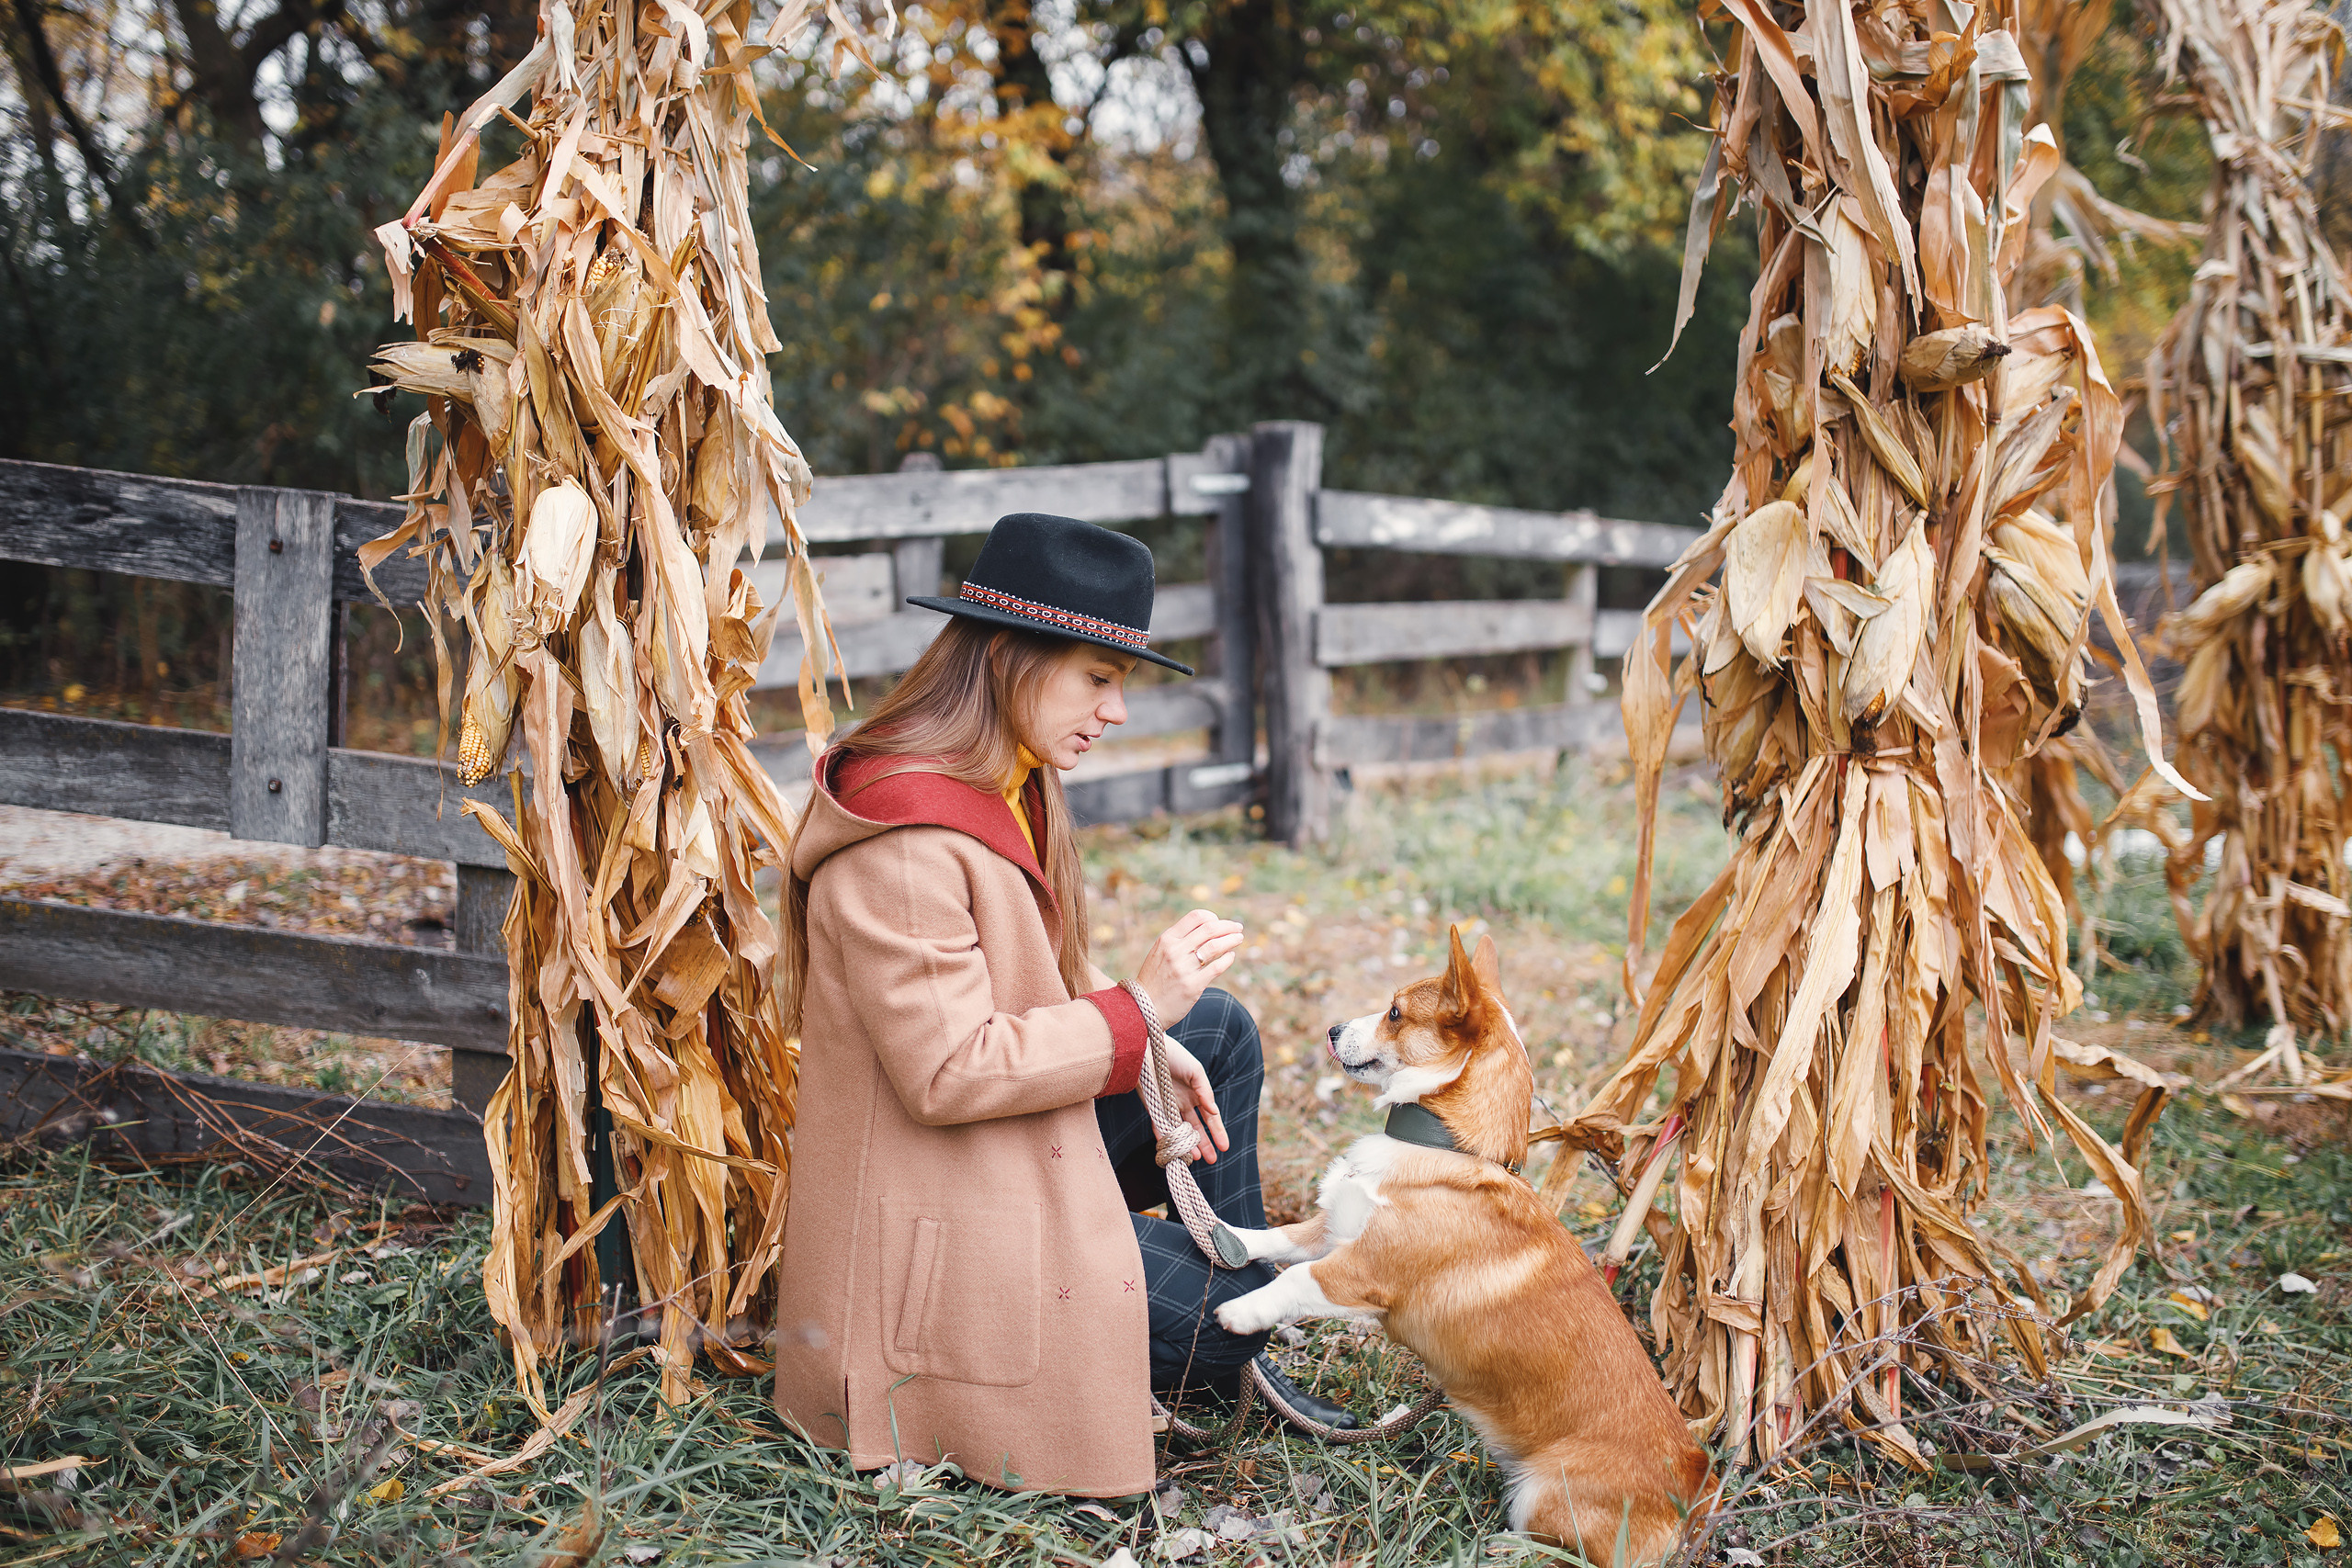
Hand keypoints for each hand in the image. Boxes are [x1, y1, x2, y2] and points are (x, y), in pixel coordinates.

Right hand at [1133, 908, 1244, 1026]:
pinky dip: (1228, 959)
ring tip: (1239, 939)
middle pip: (1209, 929)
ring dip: (1231, 940)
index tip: (1219, 922)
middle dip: (1228, 926)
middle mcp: (1175, 951)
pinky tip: (1230, 956)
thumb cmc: (1155, 979)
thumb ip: (1179, 940)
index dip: (1212, 917)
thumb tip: (1208, 928)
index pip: (1196, 917)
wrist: (1143, 1008)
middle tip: (1238, 928)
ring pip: (1216, 946)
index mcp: (1167, 939)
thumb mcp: (1160, 952)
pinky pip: (1217, 967)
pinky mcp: (1193, 985)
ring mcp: (1184, 968)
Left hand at [1159, 1036, 1228, 1163]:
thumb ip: (1205, 1092)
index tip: (1225, 1147)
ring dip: (1187, 1145)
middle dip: (1204, 1144)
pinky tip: (1172, 1149)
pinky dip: (1165, 1138)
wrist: (1149, 1047)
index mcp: (1196, 1095)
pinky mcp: (1153, 1109)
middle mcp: (1183, 1104)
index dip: (1217, 1131)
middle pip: (1196, 1129)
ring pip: (1180, 1132)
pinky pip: (1160, 1127)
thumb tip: (1214, 1111)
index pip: (1210, 1118)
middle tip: (1212, 1160)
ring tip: (1195, 1158)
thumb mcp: (1195, 1071)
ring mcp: (1168, 1108)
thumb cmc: (1174, 1056)